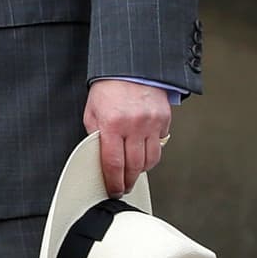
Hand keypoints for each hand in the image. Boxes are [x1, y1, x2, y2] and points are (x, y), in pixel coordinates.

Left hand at [83, 79, 171, 196]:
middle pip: (134, 166)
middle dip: (128, 181)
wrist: (130, 68)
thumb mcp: (92, 112)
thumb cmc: (109, 88)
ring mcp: (151, 122)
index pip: (113, 163)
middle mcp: (134, 125)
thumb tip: (100, 158)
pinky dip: (152, 151)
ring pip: (151, 159)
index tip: (114, 189)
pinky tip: (143, 149)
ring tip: (134, 170)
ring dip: (142, 169)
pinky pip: (160, 144)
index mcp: (112, 124)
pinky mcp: (164, 119)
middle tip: (124, 186)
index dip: (114, 182)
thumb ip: (96, 136)